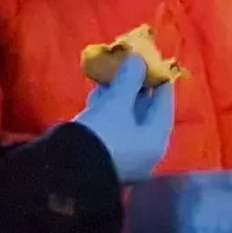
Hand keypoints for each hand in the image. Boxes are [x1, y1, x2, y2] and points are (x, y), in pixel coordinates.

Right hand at [67, 54, 174, 184]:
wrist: (67, 173)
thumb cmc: (102, 135)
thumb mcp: (116, 103)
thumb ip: (129, 79)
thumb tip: (137, 59)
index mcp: (156, 139)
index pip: (164, 103)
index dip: (158, 79)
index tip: (153, 61)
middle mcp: (145, 151)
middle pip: (145, 112)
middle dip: (135, 87)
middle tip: (128, 65)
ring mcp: (125, 156)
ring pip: (126, 120)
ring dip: (118, 98)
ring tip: (110, 76)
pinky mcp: (106, 157)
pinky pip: (112, 129)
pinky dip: (107, 112)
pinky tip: (97, 97)